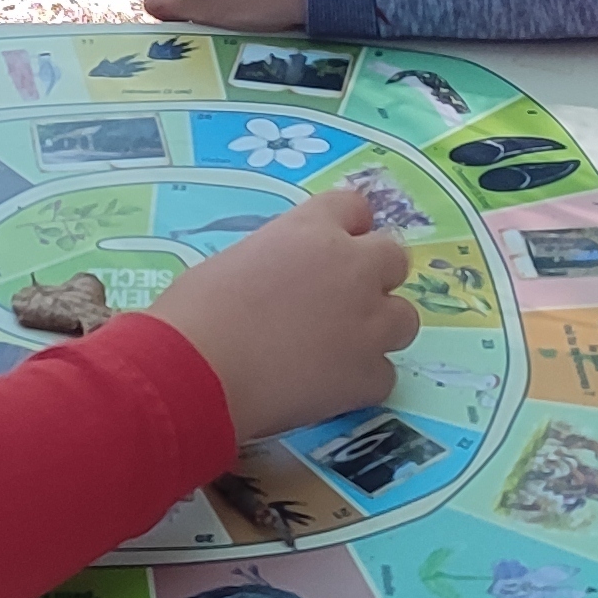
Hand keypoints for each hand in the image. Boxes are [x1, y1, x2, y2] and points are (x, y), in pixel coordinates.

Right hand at [145, 187, 417, 437]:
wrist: (194, 373)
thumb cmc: (193, 314)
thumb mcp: (233, 262)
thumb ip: (275, 263)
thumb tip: (278, 285)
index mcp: (311, 230)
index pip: (354, 207)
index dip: (346, 231)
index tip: (332, 252)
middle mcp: (352, 267)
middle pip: (394, 259)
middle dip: (373, 279)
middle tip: (339, 304)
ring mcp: (367, 322)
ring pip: (404, 319)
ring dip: (378, 330)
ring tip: (339, 351)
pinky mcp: (368, 375)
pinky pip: (383, 375)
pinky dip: (360, 382)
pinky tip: (327, 390)